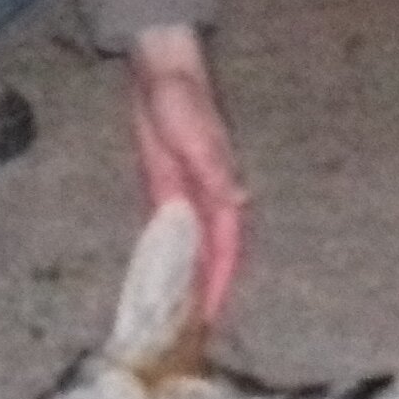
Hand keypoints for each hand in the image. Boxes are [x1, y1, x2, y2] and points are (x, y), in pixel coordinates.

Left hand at [126, 23, 246, 321]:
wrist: (160, 67)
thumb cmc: (179, 94)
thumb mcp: (195, 130)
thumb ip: (214, 166)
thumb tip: (238, 203)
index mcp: (219, 185)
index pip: (225, 245)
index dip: (219, 280)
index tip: (211, 315)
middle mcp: (209, 195)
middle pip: (214, 253)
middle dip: (209, 290)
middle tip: (196, 331)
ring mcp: (187, 191)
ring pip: (195, 246)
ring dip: (191, 277)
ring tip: (181, 315)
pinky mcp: (165, 184)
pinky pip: (172, 230)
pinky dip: (171, 255)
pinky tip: (163, 277)